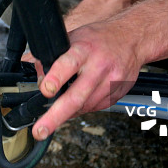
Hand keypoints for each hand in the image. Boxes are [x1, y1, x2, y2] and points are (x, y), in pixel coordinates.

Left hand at [31, 20, 141, 139]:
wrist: (132, 38)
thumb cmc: (99, 38)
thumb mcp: (73, 37)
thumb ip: (54, 55)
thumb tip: (35, 72)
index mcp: (84, 49)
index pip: (68, 64)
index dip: (56, 78)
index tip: (46, 90)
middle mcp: (99, 66)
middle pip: (77, 95)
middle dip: (56, 115)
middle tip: (41, 130)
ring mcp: (110, 82)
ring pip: (85, 107)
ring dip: (68, 113)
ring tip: (55, 115)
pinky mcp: (117, 94)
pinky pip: (96, 108)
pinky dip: (82, 109)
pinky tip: (77, 104)